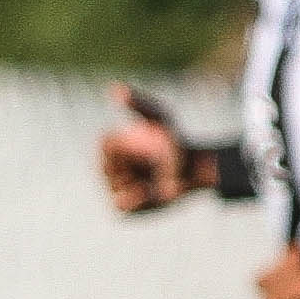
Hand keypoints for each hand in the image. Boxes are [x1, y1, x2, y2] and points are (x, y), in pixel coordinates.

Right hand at [102, 84, 191, 211]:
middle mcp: (110, 170)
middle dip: (130, 163)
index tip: (140, 142)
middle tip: (153, 159)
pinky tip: (145, 191)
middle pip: (108, 168)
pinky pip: (122, 207)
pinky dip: (133, 200)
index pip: (106, 145)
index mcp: (112, 147)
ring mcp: (117, 189)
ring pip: (117, 187)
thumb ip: (138, 104)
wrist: (193, 165)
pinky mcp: (127, 209)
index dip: (124, 145)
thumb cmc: (173, 138)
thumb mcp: (159, 116)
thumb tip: (114, 89)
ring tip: (157, 174)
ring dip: (136, 180)